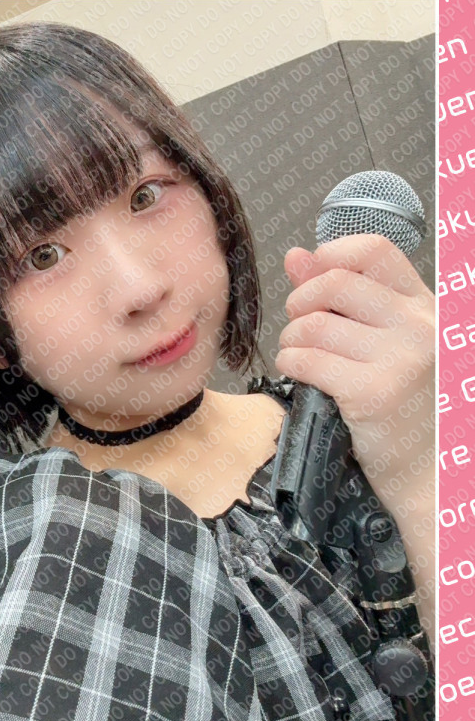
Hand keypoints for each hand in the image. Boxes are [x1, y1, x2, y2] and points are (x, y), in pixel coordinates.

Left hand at [274, 234, 434, 507]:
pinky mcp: (374, 392)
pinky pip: (308, 360)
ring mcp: (400, 358)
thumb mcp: (388, 341)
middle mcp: (419, 325)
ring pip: (313, 325)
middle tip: (298, 326)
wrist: (429, 470)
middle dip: (299, 302)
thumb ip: (343, 294)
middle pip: (334, 283)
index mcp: (425, 306)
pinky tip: (296, 372)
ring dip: (291, 339)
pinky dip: (290, 363)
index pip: (373, 251)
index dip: (330, 256)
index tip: (310, 278)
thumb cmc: (406, 405)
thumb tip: (299, 255)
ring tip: (297, 354)